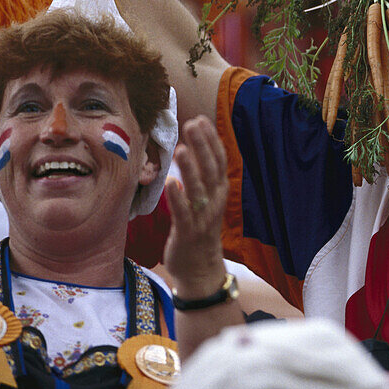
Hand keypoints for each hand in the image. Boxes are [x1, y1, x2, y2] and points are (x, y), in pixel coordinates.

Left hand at [162, 115, 228, 298]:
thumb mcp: (203, 201)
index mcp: (218, 191)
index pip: (218, 160)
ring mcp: (203, 218)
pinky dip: (178, 199)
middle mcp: (214, 202)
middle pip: (211, 169)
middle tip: (192, 124)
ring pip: (198, 189)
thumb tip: (190, 150)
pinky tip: (170, 183)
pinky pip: (184, 214)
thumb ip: (199, 178)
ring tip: (182, 149)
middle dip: (203, 146)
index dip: (210, 140)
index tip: (200, 119)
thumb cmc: (198, 230)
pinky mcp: (188, 234)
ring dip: (191, 169)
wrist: (201, 269)